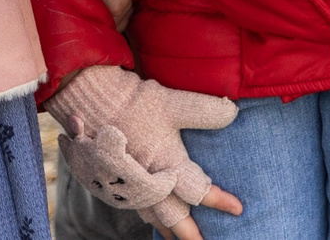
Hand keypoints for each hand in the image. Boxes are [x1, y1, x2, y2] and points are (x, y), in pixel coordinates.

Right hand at [47, 64, 242, 239]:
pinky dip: (148, 217)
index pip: (200, 192)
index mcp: (167, 167)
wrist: (91, 102)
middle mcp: (149, 183)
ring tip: (176, 238)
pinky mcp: (112, 183)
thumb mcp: (173, 104)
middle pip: (175, 218)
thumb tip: (234, 111)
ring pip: (152, 217)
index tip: (238, 209)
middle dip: (191, 235)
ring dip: (167, 230)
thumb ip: (204, 110)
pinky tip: (152, 218)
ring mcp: (129, 186)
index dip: (220, 201)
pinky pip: (135, 208)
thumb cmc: (135, 103)